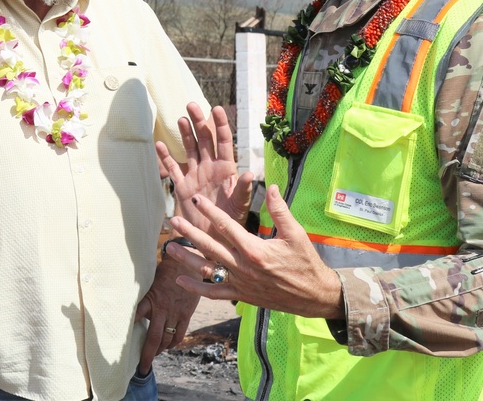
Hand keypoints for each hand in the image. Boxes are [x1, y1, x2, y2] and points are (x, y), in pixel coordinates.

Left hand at [134, 257, 199, 373]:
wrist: (186, 264)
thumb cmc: (164, 271)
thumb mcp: (148, 281)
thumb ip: (141, 296)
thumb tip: (125, 305)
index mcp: (149, 299)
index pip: (135, 317)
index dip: (127, 331)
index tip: (120, 345)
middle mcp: (161, 309)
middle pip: (153, 339)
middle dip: (147, 356)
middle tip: (142, 368)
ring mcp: (175, 313)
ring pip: (166, 339)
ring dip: (160, 350)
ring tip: (154, 354)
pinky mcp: (185, 314)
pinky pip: (179, 335)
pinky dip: (173, 344)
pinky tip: (168, 346)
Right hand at [157, 103, 254, 234]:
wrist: (213, 240)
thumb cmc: (231, 223)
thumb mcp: (239, 206)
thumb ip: (243, 190)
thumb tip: (251, 174)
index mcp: (226, 169)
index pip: (224, 142)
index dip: (220, 125)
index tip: (216, 109)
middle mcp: (210, 168)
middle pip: (205, 140)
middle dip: (199, 122)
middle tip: (192, 105)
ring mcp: (195, 176)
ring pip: (189, 150)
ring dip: (185, 135)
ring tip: (180, 119)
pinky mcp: (183, 187)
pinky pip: (173, 168)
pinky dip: (166, 157)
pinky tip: (159, 144)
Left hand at [165, 184, 343, 319]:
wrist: (313, 295)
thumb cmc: (305, 262)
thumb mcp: (296, 233)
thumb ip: (279, 210)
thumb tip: (270, 187)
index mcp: (255, 250)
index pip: (226, 226)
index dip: (209, 211)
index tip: (195, 199)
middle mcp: (243, 267)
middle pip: (210, 247)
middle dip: (190, 233)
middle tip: (174, 220)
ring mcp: (240, 283)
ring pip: (207, 270)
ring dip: (187, 259)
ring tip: (169, 249)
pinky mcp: (241, 295)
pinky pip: (214, 293)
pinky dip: (196, 288)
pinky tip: (181, 280)